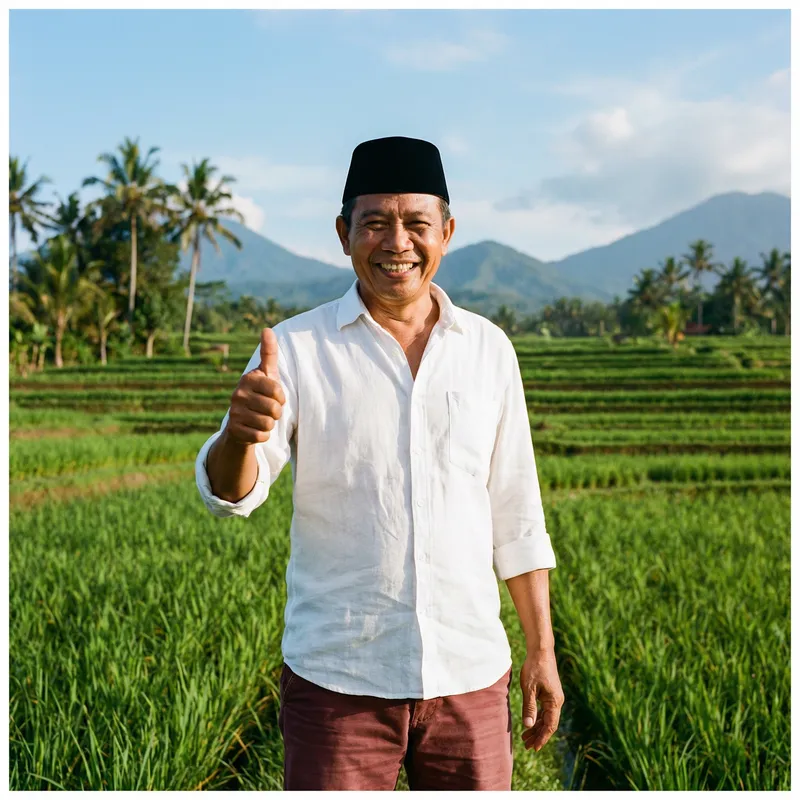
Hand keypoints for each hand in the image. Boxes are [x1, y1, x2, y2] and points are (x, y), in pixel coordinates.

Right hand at [225, 327, 285, 445]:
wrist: (242, 422)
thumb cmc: (260, 394)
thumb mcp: (266, 374)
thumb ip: (269, 353)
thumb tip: (267, 329)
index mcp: (248, 379)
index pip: (277, 390)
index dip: (281, 397)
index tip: (276, 397)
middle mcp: (238, 394)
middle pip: (274, 409)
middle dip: (276, 413)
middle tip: (267, 410)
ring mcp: (234, 412)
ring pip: (268, 424)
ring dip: (270, 424)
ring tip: (261, 419)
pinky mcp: (234, 430)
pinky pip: (261, 436)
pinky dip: (263, 435)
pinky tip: (254, 429)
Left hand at [519, 648, 563, 751]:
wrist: (541, 651)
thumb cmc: (534, 668)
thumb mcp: (529, 688)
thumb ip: (529, 707)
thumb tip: (528, 726)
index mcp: (555, 702)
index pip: (550, 726)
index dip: (542, 738)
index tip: (534, 748)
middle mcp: (557, 702)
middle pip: (548, 724)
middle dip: (538, 735)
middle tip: (526, 746)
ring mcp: (554, 697)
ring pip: (546, 718)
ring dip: (536, 727)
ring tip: (525, 738)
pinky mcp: (550, 693)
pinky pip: (544, 710)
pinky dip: (537, 718)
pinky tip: (530, 723)